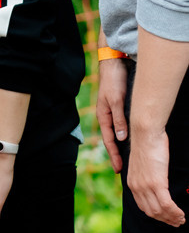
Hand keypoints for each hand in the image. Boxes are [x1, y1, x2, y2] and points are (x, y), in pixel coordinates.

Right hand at [96, 58, 128, 172]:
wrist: (114, 63)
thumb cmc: (113, 81)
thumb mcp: (116, 100)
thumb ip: (119, 119)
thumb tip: (121, 138)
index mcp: (103, 116)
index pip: (109, 141)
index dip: (114, 155)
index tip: (119, 169)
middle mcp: (106, 115)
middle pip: (111, 139)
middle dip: (115, 155)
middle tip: (121, 169)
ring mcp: (112, 111)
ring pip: (116, 133)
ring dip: (120, 146)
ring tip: (125, 158)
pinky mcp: (118, 106)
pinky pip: (120, 125)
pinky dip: (124, 135)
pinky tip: (129, 139)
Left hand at [127, 127, 184, 226]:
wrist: (146, 134)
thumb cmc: (147, 145)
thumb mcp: (142, 163)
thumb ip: (145, 175)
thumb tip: (153, 182)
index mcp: (132, 183)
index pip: (143, 207)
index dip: (156, 215)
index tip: (166, 218)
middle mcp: (137, 187)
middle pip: (151, 212)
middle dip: (165, 220)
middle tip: (177, 222)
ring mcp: (146, 186)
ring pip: (159, 210)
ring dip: (172, 218)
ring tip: (181, 219)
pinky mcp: (156, 183)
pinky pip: (166, 204)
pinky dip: (175, 212)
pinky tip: (181, 214)